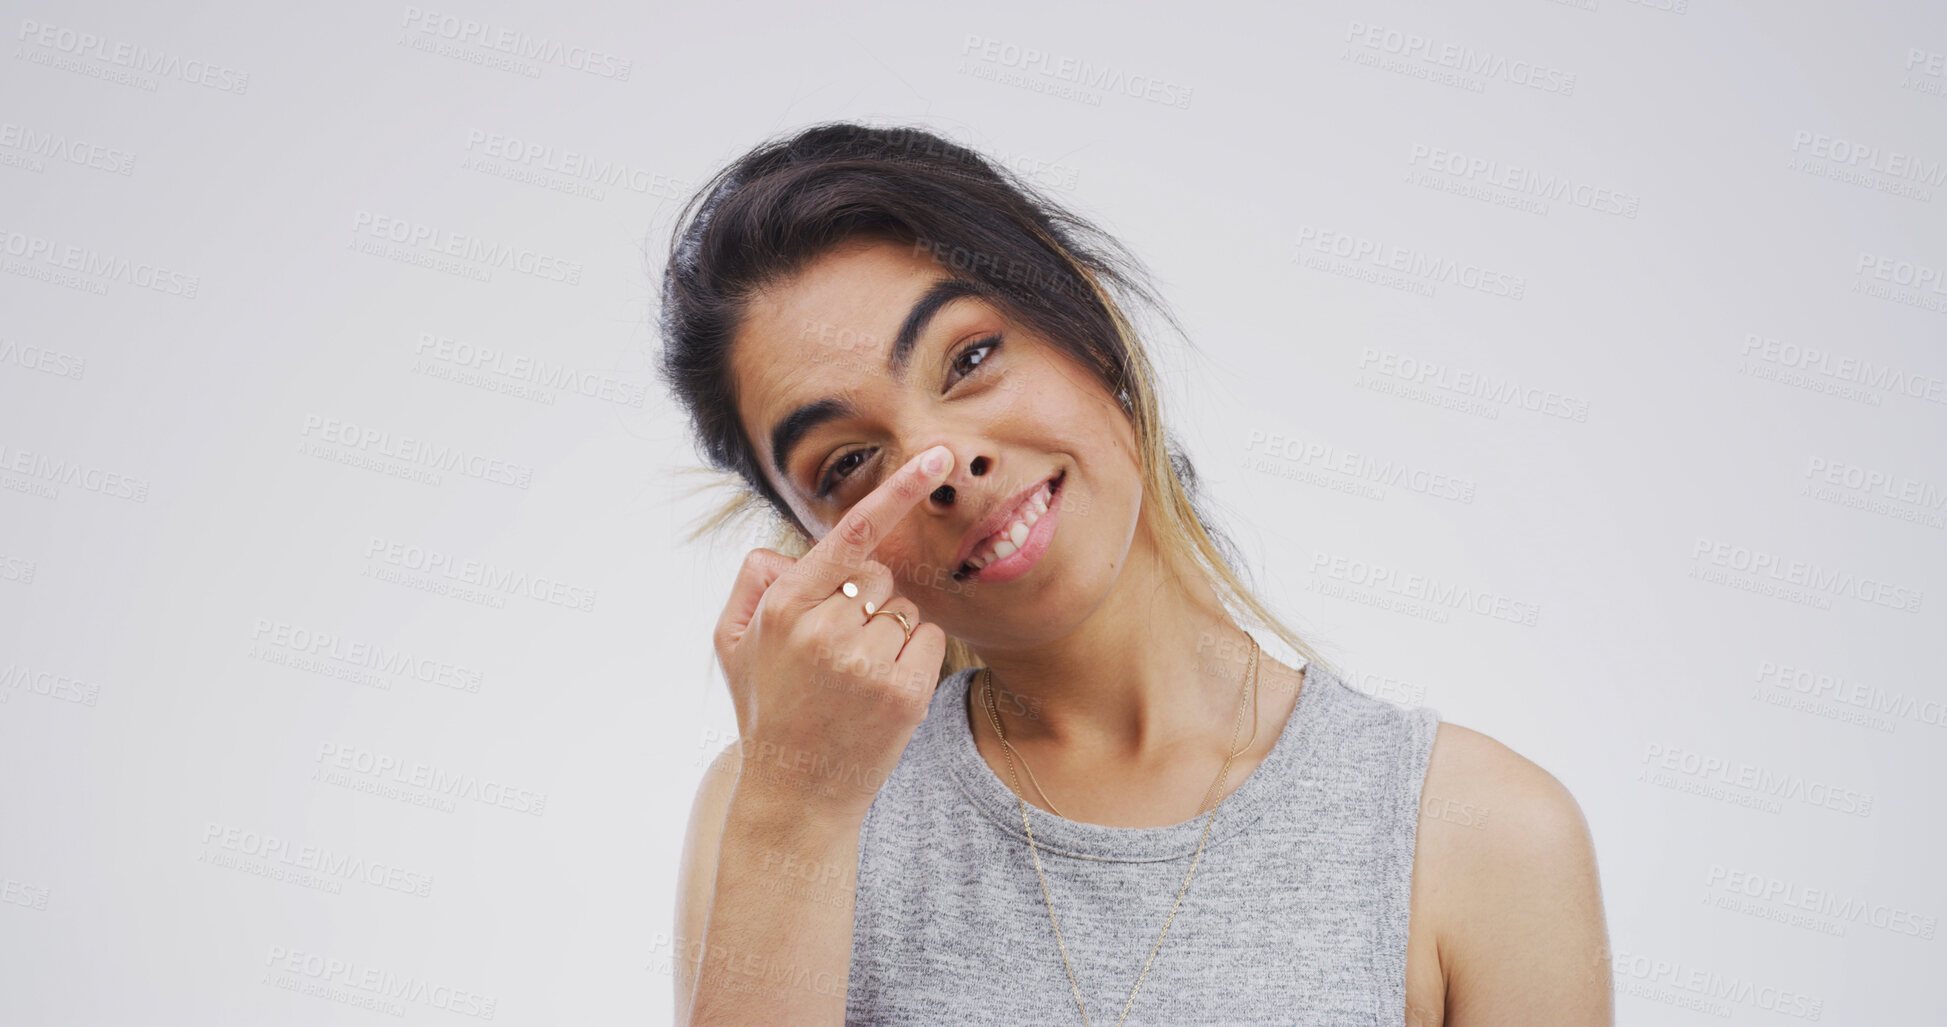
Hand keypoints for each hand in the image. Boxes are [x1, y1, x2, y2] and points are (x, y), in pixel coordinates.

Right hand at [712, 445, 955, 824]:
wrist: (796, 793)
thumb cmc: (766, 707)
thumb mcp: (732, 643)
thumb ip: (753, 584)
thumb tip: (786, 552)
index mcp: (785, 606)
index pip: (851, 533)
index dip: (898, 489)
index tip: (938, 456)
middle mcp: (827, 629)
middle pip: (880, 575)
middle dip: (865, 600)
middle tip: (834, 650)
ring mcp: (868, 664)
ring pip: (905, 609)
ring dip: (886, 632)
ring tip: (852, 678)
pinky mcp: (905, 693)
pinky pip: (927, 639)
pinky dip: (911, 655)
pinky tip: (879, 690)